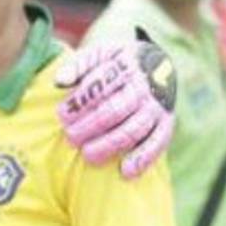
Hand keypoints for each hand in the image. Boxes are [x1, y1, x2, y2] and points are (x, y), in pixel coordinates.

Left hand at [54, 41, 175, 177]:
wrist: (155, 62)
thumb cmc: (116, 62)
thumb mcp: (97, 54)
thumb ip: (77, 65)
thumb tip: (59, 82)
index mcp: (125, 64)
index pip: (101, 84)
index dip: (80, 101)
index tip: (62, 115)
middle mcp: (143, 85)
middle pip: (115, 109)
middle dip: (91, 125)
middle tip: (71, 137)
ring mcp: (156, 105)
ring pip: (133, 128)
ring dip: (110, 144)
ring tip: (88, 155)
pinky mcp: (166, 122)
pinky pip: (157, 142)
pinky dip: (143, 157)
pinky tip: (125, 171)